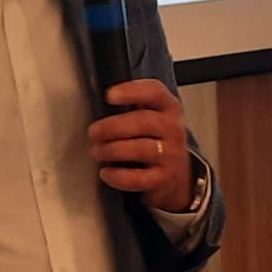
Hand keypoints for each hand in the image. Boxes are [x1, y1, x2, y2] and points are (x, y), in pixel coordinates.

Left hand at [87, 78, 193, 212]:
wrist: (177, 175)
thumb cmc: (156, 139)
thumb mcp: (152, 116)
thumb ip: (133, 106)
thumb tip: (100, 103)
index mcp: (168, 107)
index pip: (155, 92)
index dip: (132, 91)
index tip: (110, 96)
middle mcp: (173, 129)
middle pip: (143, 121)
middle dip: (113, 127)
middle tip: (94, 132)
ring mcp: (171, 155)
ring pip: (140, 149)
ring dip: (112, 150)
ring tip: (97, 152)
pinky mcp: (164, 179)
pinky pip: (138, 178)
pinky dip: (118, 176)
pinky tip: (106, 173)